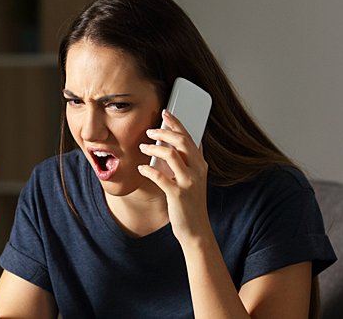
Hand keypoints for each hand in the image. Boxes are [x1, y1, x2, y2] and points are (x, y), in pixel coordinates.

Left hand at [137, 110, 212, 242]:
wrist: (196, 229)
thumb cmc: (191, 204)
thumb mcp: (194, 180)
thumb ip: (190, 162)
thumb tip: (183, 144)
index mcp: (201, 165)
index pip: (189, 137)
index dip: (177, 123)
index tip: (165, 113)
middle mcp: (197, 171)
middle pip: (181, 141)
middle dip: (164, 131)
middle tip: (149, 130)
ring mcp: (188, 182)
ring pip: (171, 155)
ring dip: (154, 148)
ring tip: (142, 147)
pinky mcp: (178, 195)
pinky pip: (160, 177)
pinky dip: (148, 170)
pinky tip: (141, 168)